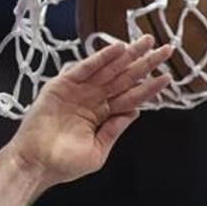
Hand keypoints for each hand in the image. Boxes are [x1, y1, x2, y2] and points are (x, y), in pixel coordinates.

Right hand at [7, 36, 172, 187]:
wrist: (37, 164)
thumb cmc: (65, 163)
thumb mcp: (98, 150)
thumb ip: (115, 130)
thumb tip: (135, 111)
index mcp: (103, 114)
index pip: (132, 96)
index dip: (150, 86)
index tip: (169, 77)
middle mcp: (94, 99)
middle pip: (125, 78)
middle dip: (145, 63)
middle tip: (165, 49)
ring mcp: (79, 90)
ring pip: (109, 69)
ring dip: (127, 54)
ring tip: (146, 42)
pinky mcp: (62, 85)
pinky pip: (85, 68)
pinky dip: (101, 58)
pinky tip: (117, 49)